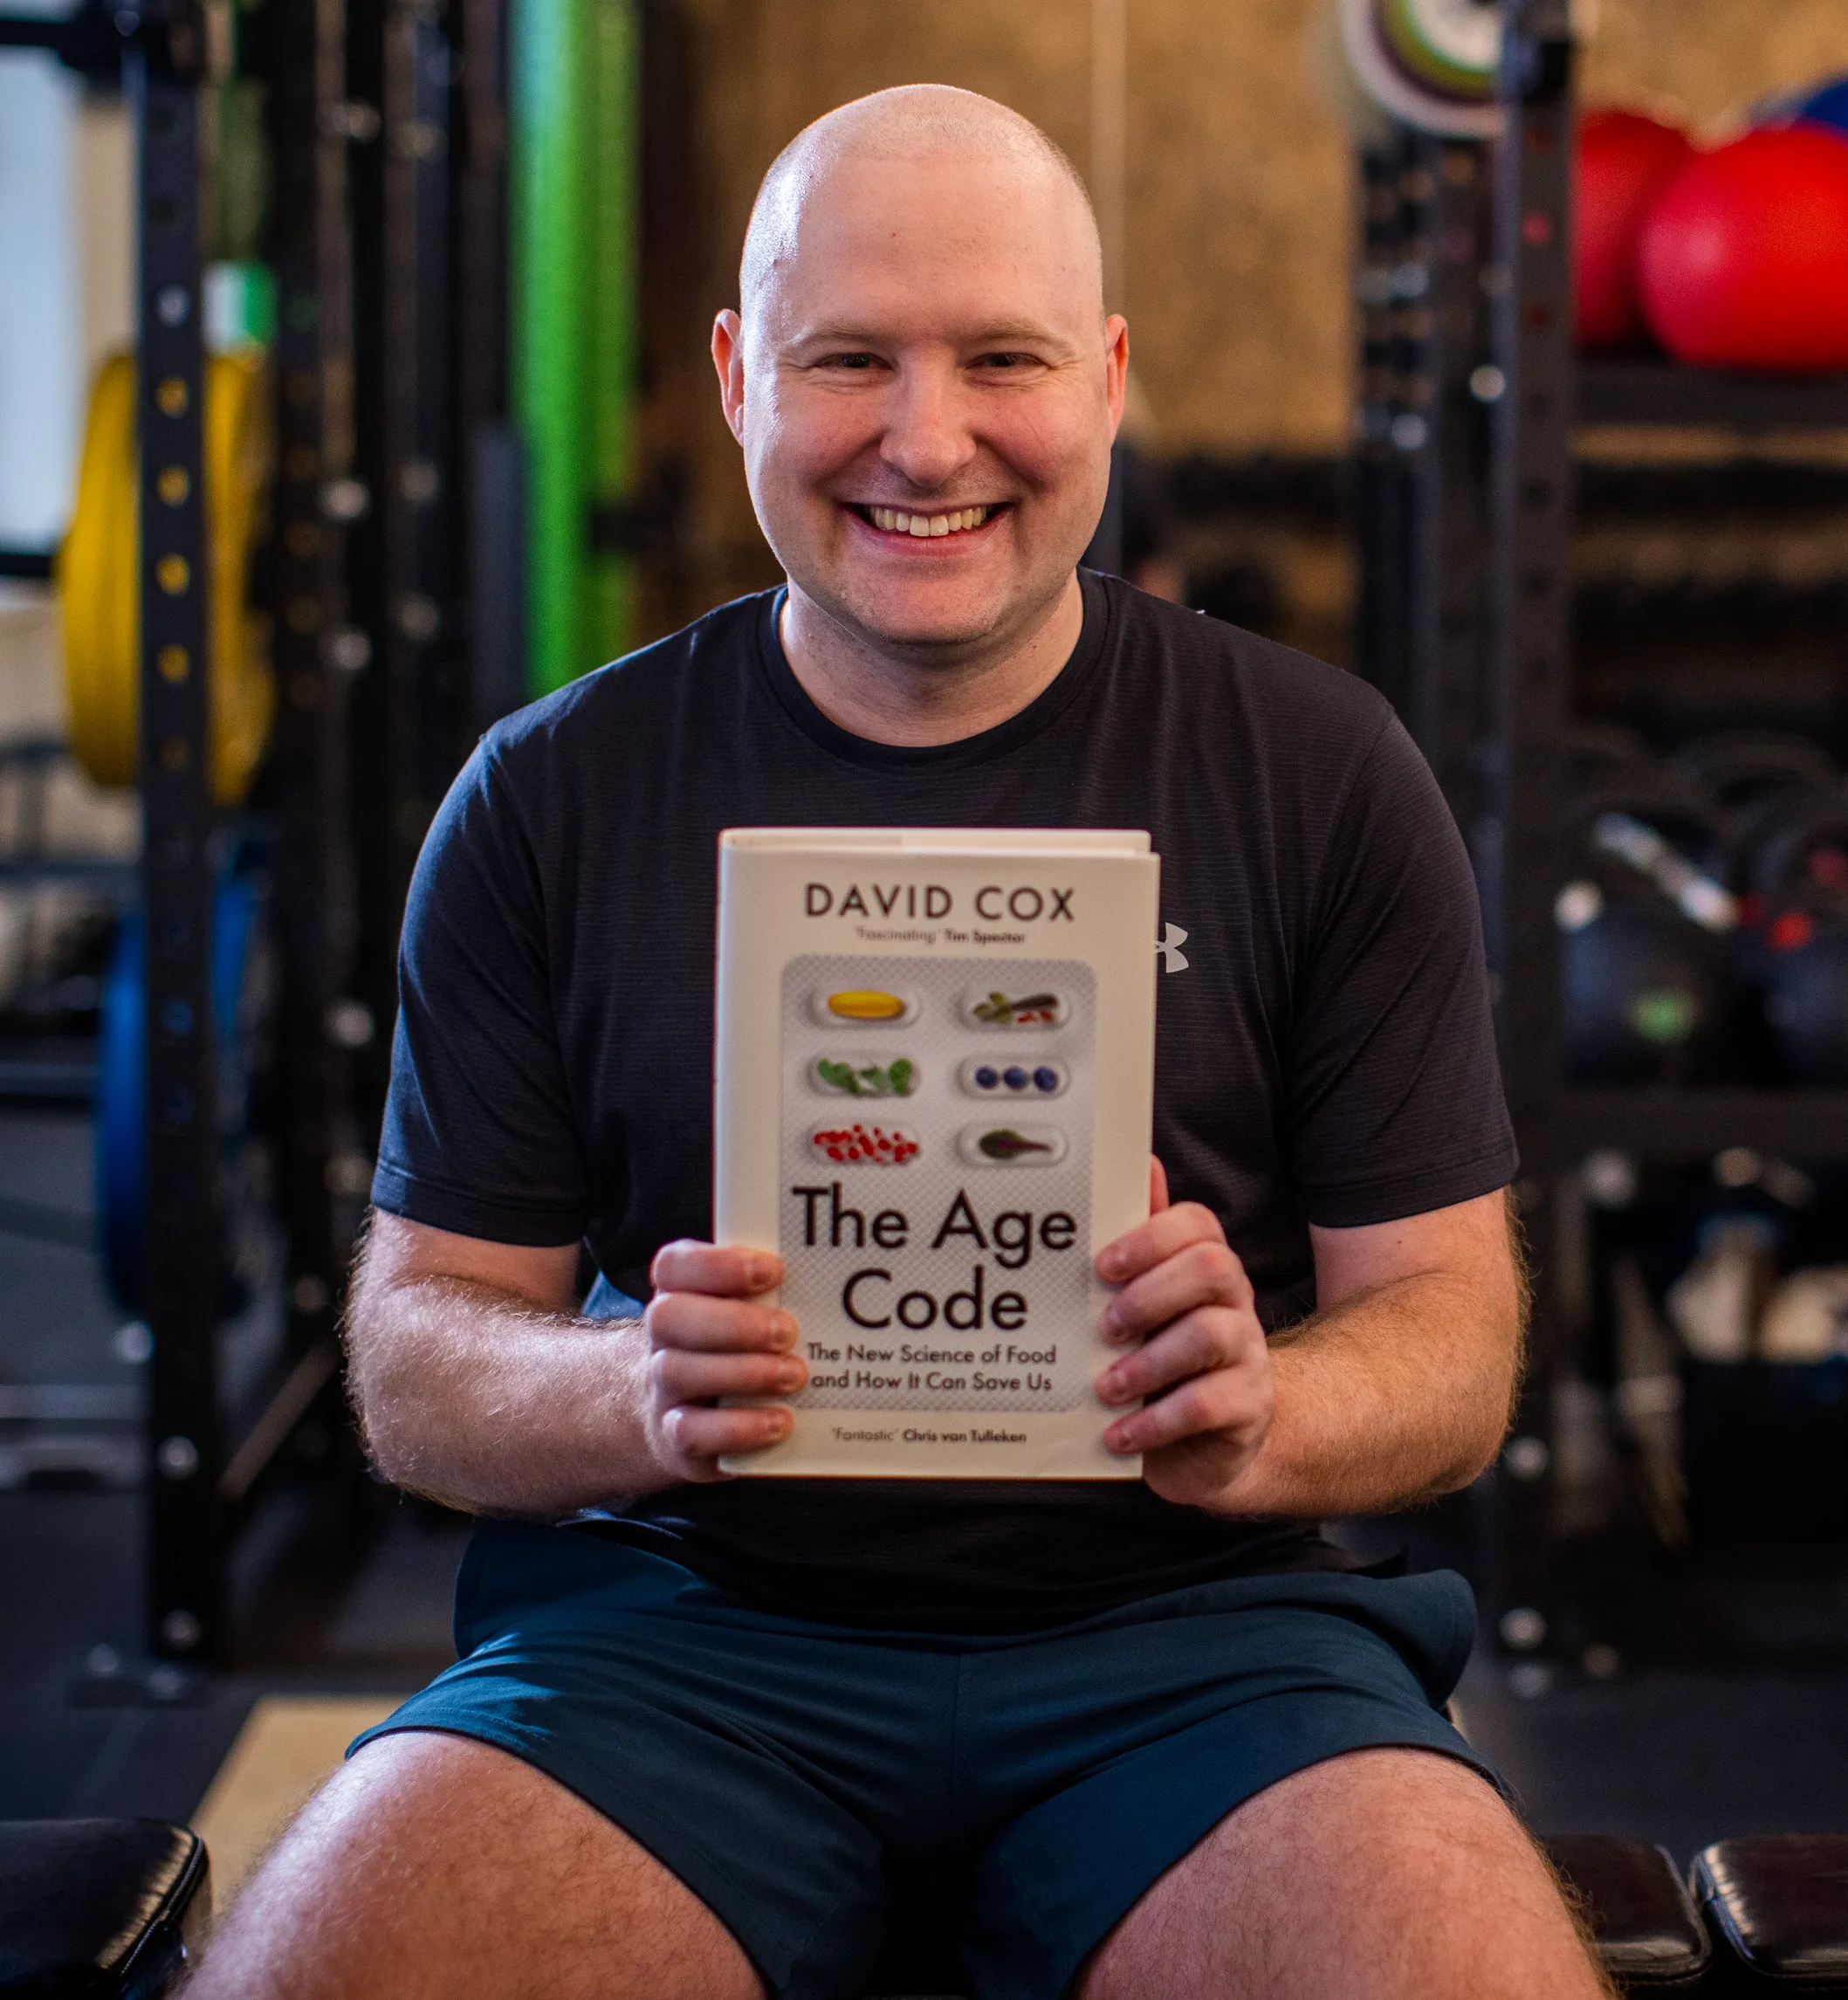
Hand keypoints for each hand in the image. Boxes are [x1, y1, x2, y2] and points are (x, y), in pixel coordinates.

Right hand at [642, 1242, 806, 1481]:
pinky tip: (780, 1421)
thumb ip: (771, 1294)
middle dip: (733, 1323)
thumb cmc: (734, 1349)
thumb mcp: (746, 1312)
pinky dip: (738, 1428)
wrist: (689, 1417)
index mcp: (678, 1293)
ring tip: (794, 1376)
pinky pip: (689, 1432)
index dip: (718, 1265)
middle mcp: (662, 1337)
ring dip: (743, 1373)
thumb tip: (841, 1286)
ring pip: (677, 1372)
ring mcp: (662, 1388)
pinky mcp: (674, 1437)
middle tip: (788, 1331)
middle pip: (669, 1317)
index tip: (772, 1270)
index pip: (674, 1266)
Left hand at [1093, 1159, 1273, 1509]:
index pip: (1198, 1225)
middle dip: (1151, 1294)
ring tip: (1106, 1388)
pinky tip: (1120, 1434)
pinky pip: (1209, 1405)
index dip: (1151, 1238)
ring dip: (1148, 1362)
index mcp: (1206, 1267)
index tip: (1103, 1266)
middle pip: (1213, 1268)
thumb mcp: (1147, 1304)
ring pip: (1210, 1335)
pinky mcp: (1249, 1407)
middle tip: (1105, 1327)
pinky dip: (1156, 1421)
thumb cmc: (1165, 1359)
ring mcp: (1247, 1353)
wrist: (1209, 1443)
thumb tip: (1141, 1163)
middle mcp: (1234, 1302)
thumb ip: (1142, 1240)